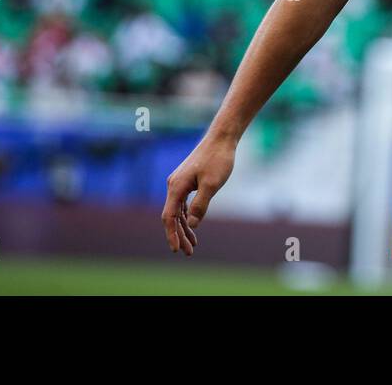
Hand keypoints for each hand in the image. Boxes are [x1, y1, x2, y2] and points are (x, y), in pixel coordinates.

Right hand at [161, 136, 235, 255]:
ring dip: (184, 227)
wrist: (221, 138)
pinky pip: (183, 203)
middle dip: (179, 235)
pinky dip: (187, 216)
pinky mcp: (187, 180)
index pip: (169, 217)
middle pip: (172, 216)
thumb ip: (200, 206)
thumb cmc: (218, 159)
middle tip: (188, 252)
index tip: (177, 250)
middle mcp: (174, 185)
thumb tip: (190, 225)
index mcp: (176, 187)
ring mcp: (180, 182)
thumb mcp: (211, 185)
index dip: (172, 235)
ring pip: (178, 210)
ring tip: (193, 244)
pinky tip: (193, 226)